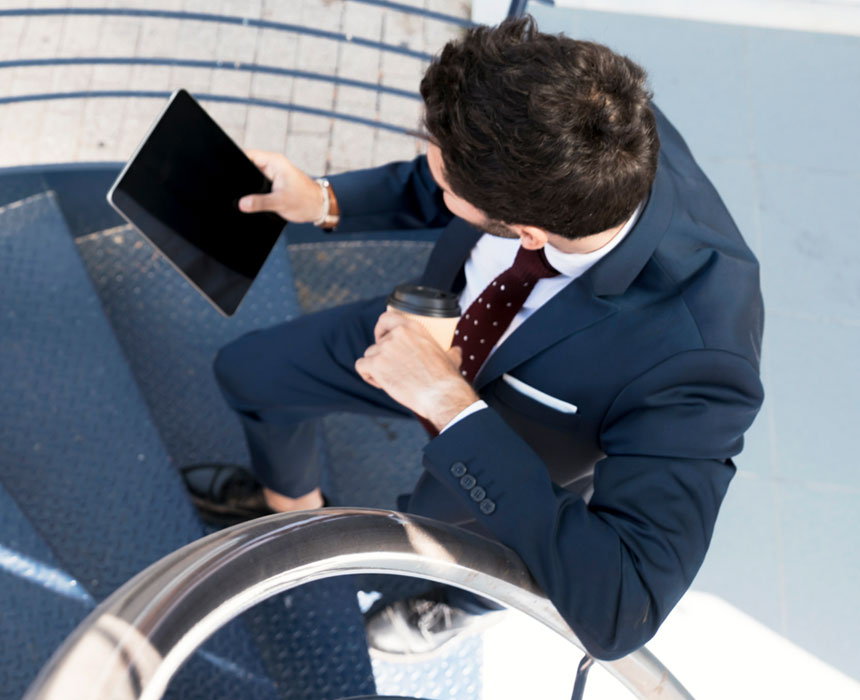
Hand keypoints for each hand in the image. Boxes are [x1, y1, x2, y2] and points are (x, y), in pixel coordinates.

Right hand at [239, 149, 324, 222]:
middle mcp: (272, 164)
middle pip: (247, 166)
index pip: (247, 154)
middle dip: (240, 177)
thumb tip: (241, 204)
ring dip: (247, 185)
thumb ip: (259, 203)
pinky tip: (251, 199)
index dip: (234, 161)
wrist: (319, 208)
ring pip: (251, 176)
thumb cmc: (305, 201)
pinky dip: (254, 191)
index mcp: (274, 162)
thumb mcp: (280, 202)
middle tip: (233, 189)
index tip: (225, 172)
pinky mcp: (273, 183)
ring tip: (243, 195)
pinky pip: (258, 184)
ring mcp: (272, 174)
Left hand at [355, 311, 478, 430]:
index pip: (386, 318)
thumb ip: (450, 351)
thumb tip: (456, 351)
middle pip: (377, 343)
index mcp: (412, 327)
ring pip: (369, 355)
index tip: (381, 339)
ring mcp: (384, 349)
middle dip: (382, 357)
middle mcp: (397, 334)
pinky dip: (367, 376)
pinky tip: (380, 384)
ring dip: (375, 368)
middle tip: (393, 370)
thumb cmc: (446, 379)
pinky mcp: (375, 365)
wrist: (441, 395)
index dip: (380, 329)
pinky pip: (361, 366)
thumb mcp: (450, 357)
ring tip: (390, 380)